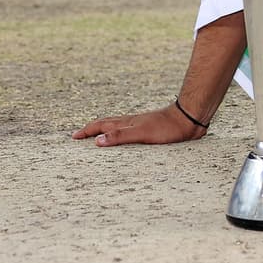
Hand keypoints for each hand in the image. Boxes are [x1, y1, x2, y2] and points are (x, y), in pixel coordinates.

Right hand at [71, 102, 205, 146]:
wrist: (188, 119)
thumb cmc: (166, 127)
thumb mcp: (141, 134)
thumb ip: (120, 137)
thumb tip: (97, 141)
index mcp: (126, 123)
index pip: (100, 125)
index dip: (87, 131)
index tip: (74, 137)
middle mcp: (130, 123)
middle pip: (106, 124)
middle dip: (92, 130)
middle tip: (80, 137)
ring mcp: (140, 125)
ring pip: (117, 128)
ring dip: (105, 132)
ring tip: (98, 139)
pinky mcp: (150, 130)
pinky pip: (129, 133)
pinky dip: (120, 136)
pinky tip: (126, 142)